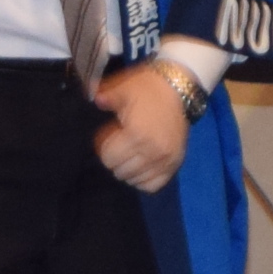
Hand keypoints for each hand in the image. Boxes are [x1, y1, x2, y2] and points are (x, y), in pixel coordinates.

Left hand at [95, 61, 195, 189]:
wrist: (179, 88)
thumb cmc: (148, 88)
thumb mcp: (123, 88)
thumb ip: (105, 98)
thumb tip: (93, 100)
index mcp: (136, 134)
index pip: (108, 158)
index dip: (104, 148)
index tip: (109, 138)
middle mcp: (152, 151)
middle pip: (119, 171)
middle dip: (115, 159)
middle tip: (120, 145)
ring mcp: (166, 159)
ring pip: (135, 180)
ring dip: (128, 170)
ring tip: (130, 155)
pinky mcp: (176, 164)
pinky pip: (153, 185)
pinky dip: (143, 179)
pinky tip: (141, 167)